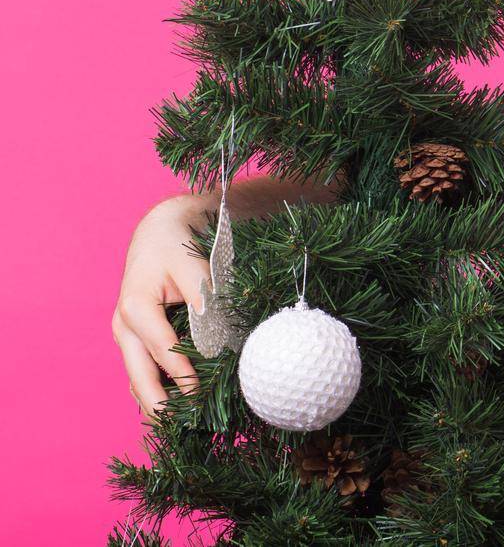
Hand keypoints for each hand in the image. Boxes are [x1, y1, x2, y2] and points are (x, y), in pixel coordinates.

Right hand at [111, 195, 210, 422]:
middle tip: (186, 430)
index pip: (162, 351)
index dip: (183, 376)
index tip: (201, 398)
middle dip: (161, 405)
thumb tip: (216, 336)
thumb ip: (205, 298)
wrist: (159, 235)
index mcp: (135, 308)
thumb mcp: (193, 266)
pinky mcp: (134, 343)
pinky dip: (158, 393)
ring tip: (183, 431)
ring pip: (139, 380)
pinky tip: (177, 413)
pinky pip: (144, 374)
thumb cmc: (177, 248)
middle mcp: (123, 328)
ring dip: (158, 405)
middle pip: (140, 377)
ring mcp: (126, 338)